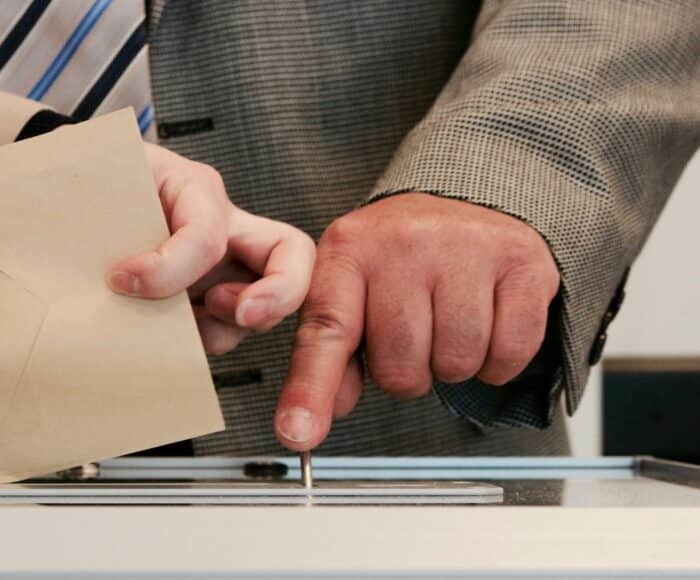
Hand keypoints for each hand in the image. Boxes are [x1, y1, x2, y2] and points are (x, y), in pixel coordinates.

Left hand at [108, 143, 315, 353]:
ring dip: (228, 329)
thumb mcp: (92, 178)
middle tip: (241, 315)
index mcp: (192, 188)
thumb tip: (98, 264)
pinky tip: (166, 340)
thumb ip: (91, 203)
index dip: (169, 266)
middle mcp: (223, 227)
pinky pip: (226, 330)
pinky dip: (204, 344)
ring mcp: (223, 268)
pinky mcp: (208, 302)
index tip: (118, 279)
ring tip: (178, 328)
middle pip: (290, 254)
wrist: (81, 199)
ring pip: (262, 305)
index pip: (206, 234)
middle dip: (280, 292)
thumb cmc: (91, 183)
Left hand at [275, 193, 559, 449]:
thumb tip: (311, 417)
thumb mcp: (349, 289)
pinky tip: (486, 326)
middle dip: (407, 373)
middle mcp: (404, 243)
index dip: (310, 390)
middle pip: (400, 366)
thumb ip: (328, 355)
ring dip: (452, 366)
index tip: (296, 433)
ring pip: (456, 363)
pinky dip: (497, 361)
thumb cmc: (400, 256)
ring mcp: (466, 248)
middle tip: (413, 338)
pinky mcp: (521, 262)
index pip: (327, 332)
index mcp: (349, 251)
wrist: (466, 197)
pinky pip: (509, 352)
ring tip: (447, 325)